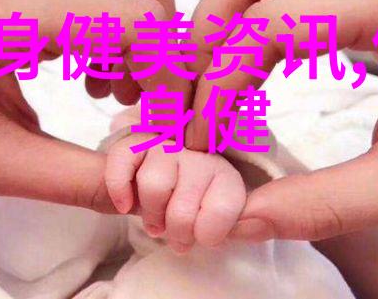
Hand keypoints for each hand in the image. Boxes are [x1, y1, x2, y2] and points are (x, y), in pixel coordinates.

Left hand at [0, 0, 190, 210]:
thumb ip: (81, 180)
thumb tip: (149, 186)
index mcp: (12, 13)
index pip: (137, 18)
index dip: (168, 71)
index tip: (161, 121)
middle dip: (161, 39)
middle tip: (140, 95)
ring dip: (137, 27)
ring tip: (111, 86)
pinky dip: (113, 23)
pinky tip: (89, 72)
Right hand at [105, 108, 245, 251]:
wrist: (157, 191)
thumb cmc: (190, 212)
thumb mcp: (217, 225)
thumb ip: (241, 224)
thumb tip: (258, 221)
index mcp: (226, 176)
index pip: (222, 210)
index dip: (204, 235)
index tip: (199, 235)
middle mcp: (200, 154)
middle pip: (182, 210)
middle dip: (174, 232)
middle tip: (175, 232)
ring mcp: (168, 144)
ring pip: (154, 186)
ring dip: (150, 214)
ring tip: (155, 220)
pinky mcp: (136, 141)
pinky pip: (123, 162)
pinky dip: (119, 189)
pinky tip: (125, 204)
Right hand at [185, 0, 377, 239]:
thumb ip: (328, 205)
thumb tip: (237, 218)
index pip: (272, 21)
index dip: (219, 79)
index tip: (200, 137)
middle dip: (205, 39)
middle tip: (190, 106)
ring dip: (221, 30)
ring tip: (209, 94)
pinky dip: (249, 28)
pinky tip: (247, 78)